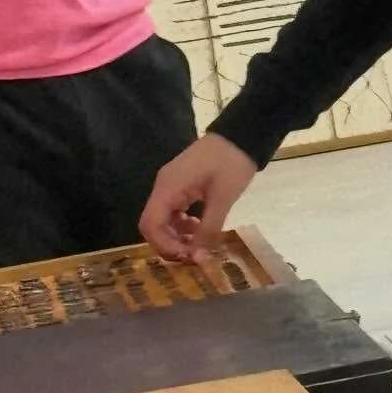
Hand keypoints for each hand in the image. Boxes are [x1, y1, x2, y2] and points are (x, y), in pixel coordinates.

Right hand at [140, 134, 257, 261]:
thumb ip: (208, 229)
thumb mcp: (223, 199)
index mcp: (168, 187)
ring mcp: (171, 185)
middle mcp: (163, 186)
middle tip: (195, 256)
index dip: (165, 246)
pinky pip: (173, 211)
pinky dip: (182, 225)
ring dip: (177, 237)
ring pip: (163, 219)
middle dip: (170, 244)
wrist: (241, 135)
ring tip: (200, 245)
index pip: (150, 225)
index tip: (188, 257)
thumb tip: (198, 258)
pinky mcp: (180, 185)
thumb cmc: (231, 164)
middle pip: (153, 224)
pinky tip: (200, 229)